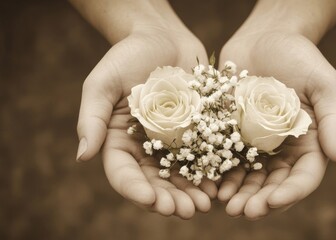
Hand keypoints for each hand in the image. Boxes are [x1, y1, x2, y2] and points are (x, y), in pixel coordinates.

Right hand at [75, 24, 217, 217]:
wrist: (162, 37)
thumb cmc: (128, 55)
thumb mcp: (103, 82)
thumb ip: (93, 118)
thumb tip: (82, 156)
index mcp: (120, 140)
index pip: (124, 173)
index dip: (136, 190)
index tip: (151, 201)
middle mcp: (147, 146)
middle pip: (155, 181)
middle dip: (168, 199)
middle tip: (184, 211)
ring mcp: (174, 140)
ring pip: (181, 175)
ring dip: (191, 192)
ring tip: (203, 204)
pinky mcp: (197, 130)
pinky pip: (204, 155)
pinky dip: (211, 172)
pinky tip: (221, 183)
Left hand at [217, 32, 335, 218]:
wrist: (265, 36)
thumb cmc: (300, 56)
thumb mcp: (325, 83)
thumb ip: (332, 120)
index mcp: (309, 142)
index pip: (303, 177)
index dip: (290, 193)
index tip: (272, 202)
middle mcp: (283, 148)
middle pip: (274, 184)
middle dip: (259, 201)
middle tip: (242, 212)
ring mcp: (256, 143)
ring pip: (249, 178)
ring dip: (238, 194)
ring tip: (224, 204)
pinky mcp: (232, 132)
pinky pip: (225, 158)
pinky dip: (219, 174)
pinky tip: (209, 183)